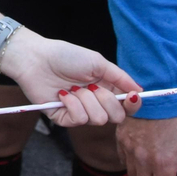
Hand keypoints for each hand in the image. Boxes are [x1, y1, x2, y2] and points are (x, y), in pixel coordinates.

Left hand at [0, 28, 140, 128]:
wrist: (36, 58)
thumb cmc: (65, 56)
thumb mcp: (97, 62)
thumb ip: (120, 77)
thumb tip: (140, 91)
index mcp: (105, 89)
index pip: (127, 106)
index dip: (132, 105)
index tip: (131, 97)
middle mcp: (95, 103)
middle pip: (117, 117)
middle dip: (107, 100)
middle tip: (92, 86)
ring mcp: (79, 112)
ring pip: (99, 119)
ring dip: (87, 100)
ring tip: (73, 88)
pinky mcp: (64, 118)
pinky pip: (79, 119)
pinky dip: (72, 104)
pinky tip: (62, 94)